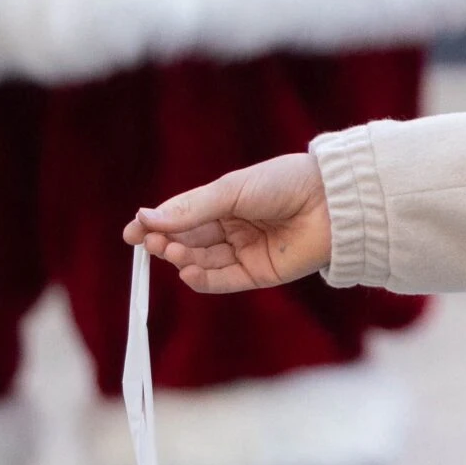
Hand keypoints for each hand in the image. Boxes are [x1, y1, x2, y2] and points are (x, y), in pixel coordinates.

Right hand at [123, 154, 330, 293]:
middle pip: (188, 240)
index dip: (156, 224)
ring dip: (181, 258)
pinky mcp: (259, 273)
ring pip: (202, 261)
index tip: (132, 231)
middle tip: (149, 242)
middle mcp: (233, 227)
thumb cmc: (285, 183)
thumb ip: (191, 208)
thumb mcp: (232, 191)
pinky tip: (186, 272)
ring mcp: (245, 251)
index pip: (182, 216)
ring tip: (168, 251)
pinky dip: (202, 279)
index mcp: (226, 201)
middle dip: (166, 241)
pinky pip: (223, 281)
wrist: (333, 202)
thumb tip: (144, 217)